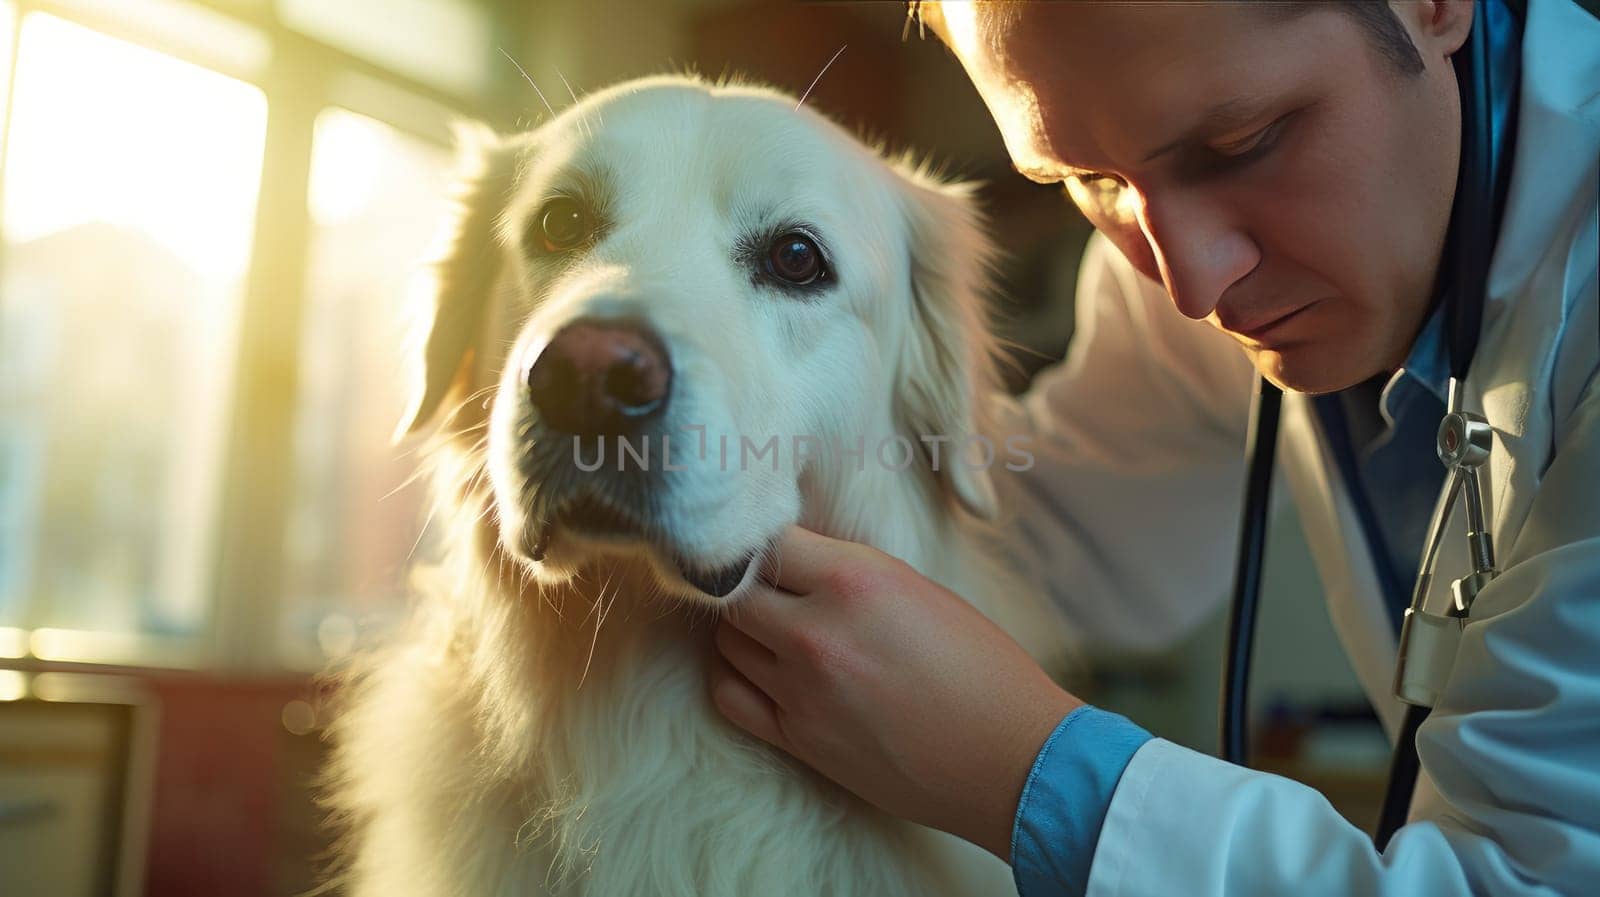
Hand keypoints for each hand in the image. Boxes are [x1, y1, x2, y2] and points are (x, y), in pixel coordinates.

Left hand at [709, 525, 1081, 860]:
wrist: (1010, 758)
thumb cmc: (981, 668)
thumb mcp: (918, 590)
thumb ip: (849, 573)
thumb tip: (796, 562)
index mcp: (855, 579)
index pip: (767, 540)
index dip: (766, 542)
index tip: (774, 548)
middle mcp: (816, 630)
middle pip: (735, 591)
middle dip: (747, 585)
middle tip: (770, 590)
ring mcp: (801, 688)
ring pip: (727, 641)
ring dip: (742, 629)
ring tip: (770, 629)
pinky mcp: (798, 738)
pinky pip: (730, 695)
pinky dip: (733, 676)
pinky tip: (758, 670)